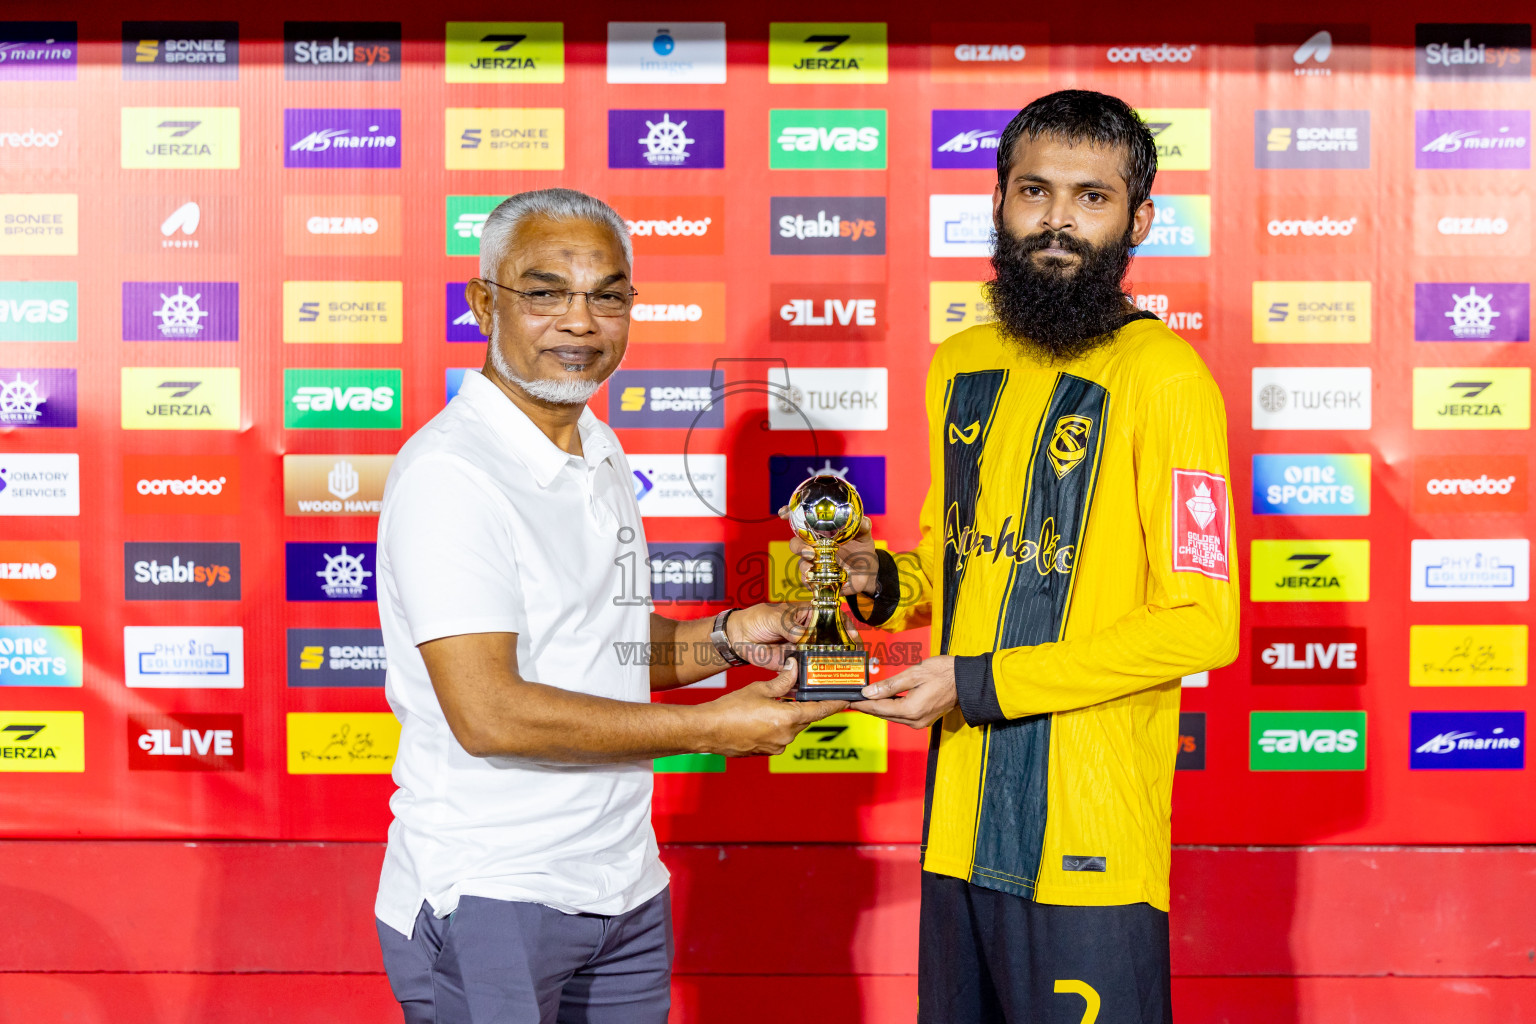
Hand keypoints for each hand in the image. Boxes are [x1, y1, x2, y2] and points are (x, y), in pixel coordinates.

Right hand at [700, 659, 848, 755]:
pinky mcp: (766, 752)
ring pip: (792, 728)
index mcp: (788, 719)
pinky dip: (776, 726)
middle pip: (805, 718)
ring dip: (787, 716)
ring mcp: (776, 747)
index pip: (820, 711)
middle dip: (802, 706)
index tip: (846, 700)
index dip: (835, 704)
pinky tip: (761, 717)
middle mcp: (786, 736)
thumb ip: (782, 681)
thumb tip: (794, 668)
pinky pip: (779, 737)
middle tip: (797, 692)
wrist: (708, 730)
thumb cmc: (730, 708)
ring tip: (771, 704)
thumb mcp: (760, 689)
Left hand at [725, 603, 859, 668]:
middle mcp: (809, 633)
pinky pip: (806, 671)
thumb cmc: (756, 619)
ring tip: (840, 671)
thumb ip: (790, 626)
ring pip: (822, 657)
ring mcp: (802, 649)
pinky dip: (812, 676)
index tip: (853, 636)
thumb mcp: (774, 617)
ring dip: (829, 664)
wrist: (739, 636)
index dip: (846, 627)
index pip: (833, 619)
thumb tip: (803, 636)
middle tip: (850, 657)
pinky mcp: (794, 664)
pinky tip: (820, 680)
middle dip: (843, 649)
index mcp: (808, 615)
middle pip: (832, 641)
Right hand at [779, 506, 879, 597]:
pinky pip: (808, 581)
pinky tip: (818, 580)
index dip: (789, 515)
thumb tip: (862, 521)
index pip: (800, 522)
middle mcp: (814, 547)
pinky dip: (810, 581)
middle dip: (797, 546)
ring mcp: (815, 563)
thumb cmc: (861, 549)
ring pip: (801, 564)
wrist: (868, 571)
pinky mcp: (818, 579)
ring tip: (816, 567)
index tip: (784, 513)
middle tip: (809, 551)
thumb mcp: (863, 536)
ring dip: (805, 566)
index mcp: (821, 533)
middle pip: (795, 544)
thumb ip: (862, 527)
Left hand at [856, 656, 956, 728]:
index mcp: (910, 710)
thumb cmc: (943, 673)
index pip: (878, 708)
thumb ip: (889, 685)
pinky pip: (901, 715)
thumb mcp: (913, 674)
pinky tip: (882, 700)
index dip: (861, 704)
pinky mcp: (923, 719)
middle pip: (883, 714)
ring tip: (862, 699)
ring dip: (877, 708)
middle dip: (867, 706)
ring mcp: (920, 722)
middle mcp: (914, 720)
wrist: (967, 681)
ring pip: (891, 716)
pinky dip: (890, 708)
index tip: (847, 700)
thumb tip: (868, 692)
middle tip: (850, 699)